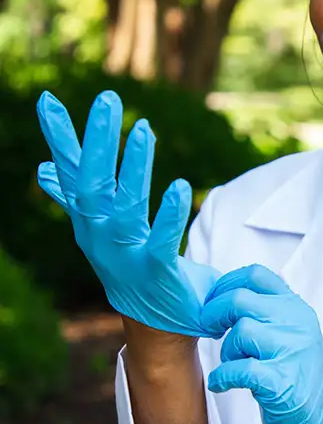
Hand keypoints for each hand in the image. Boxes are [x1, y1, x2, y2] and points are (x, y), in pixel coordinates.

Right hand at [36, 89, 219, 336]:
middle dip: (100, 141)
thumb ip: (76, 197)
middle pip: (94, 182)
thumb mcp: (101, 229)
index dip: (60, 137)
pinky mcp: (156, 271)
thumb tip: (43, 169)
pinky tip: (179, 185)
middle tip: (108, 99)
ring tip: (144, 130)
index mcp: (89, 220)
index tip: (47, 99)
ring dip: (134, 167)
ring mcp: (126, 254)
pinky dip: (168, 213)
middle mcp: (101, 234)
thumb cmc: (133, 268)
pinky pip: (161, 239)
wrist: (157, 324)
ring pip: (125, 205)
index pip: (71, 172)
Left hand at [201, 264, 322, 423]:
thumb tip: (222, 298)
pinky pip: (239, 369)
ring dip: (226, 351)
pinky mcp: (282, 384)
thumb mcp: (291, 339)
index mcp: (298, 310)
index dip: (225, 285)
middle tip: (210, 332)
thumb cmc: (299, 386)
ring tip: (232, 367)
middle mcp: (298, 325)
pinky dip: (223, 377)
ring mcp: (293, 353)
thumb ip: (267, 316)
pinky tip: (223, 385)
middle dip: (214, 315)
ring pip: (240, 332)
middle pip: (240, 300)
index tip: (215, 303)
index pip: (256, 275)